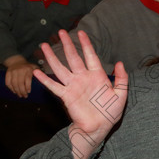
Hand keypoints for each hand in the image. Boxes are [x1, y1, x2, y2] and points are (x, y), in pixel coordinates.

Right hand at [4, 58, 38, 97]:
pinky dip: (10, 88)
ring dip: (16, 91)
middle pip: (20, 83)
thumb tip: (45, 79)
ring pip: (13, 83)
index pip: (27, 79)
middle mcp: (20, 70)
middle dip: (22, 91)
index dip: (28, 86)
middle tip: (24, 96)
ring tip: (20, 95)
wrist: (17, 61)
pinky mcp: (7, 73)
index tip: (29, 92)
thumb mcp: (35, 67)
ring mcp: (13, 72)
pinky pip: (8, 82)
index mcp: (28, 69)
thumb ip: (39, 73)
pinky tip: (14, 91)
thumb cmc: (28, 67)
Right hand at [33, 30, 127, 158]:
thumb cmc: (111, 112)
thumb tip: (120, 63)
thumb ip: (122, 79)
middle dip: (67, 45)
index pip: (90, 56)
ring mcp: (73, 86)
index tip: (81, 32)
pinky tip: (36, 72)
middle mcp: (83, 78)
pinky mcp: (66, 96)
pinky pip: (54, 86)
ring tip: (44, 45)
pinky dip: (45, 80)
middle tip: (60, 32)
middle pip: (73, 57)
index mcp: (97, 76)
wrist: (99, 127)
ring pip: (60, 68)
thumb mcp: (121, 94)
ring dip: (52, 57)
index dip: (85, 44)